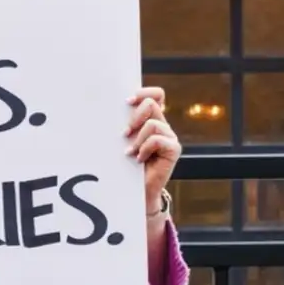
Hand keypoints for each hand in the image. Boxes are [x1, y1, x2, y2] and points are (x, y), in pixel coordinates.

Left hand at [124, 87, 180, 204]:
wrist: (137, 191)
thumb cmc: (126, 166)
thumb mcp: (124, 141)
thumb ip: (125, 126)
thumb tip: (110, 110)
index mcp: (152, 120)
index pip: (156, 95)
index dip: (144, 92)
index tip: (127, 101)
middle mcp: (163, 126)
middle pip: (152, 104)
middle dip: (135, 116)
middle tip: (124, 133)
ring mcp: (170, 137)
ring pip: (152, 123)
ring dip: (137, 139)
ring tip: (130, 152)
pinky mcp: (173, 149)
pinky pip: (157, 140)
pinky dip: (144, 149)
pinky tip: (139, 159)